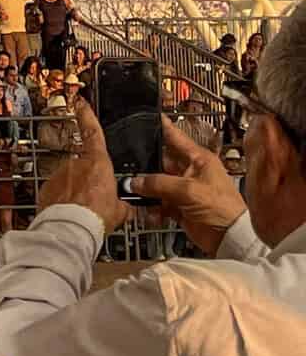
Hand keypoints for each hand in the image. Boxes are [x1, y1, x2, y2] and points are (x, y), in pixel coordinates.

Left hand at [36, 101, 128, 230]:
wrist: (70, 228)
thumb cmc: (96, 216)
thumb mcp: (121, 211)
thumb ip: (123, 204)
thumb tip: (127, 207)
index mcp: (97, 163)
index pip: (93, 132)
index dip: (87, 115)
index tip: (80, 102)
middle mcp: (75, 164)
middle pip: (83, 166)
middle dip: (88, 180)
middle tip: (95, 201)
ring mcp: (58, 174)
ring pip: (69, 179)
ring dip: (75, 191)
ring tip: (83, 210)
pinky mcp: (46, 187)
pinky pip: (57, 190)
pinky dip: (62, 199)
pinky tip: (69, 212)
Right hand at [130, 118, 247, 255]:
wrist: (229, 238)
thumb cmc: (221, 208)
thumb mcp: (188, 190)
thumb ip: (159, 184)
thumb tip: (135, 182)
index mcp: (199, 160)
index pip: (176, 138)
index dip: (161, 128)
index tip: (146, 117)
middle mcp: (190, 172)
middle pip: (160, 163)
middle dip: (144, 168)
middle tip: (127, 167)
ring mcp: (184, 190)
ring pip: (156, 184)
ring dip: (145, 191)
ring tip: (134, 195)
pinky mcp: (179, 207)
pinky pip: (158, 203)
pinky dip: (151, 208)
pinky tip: (148, 213)